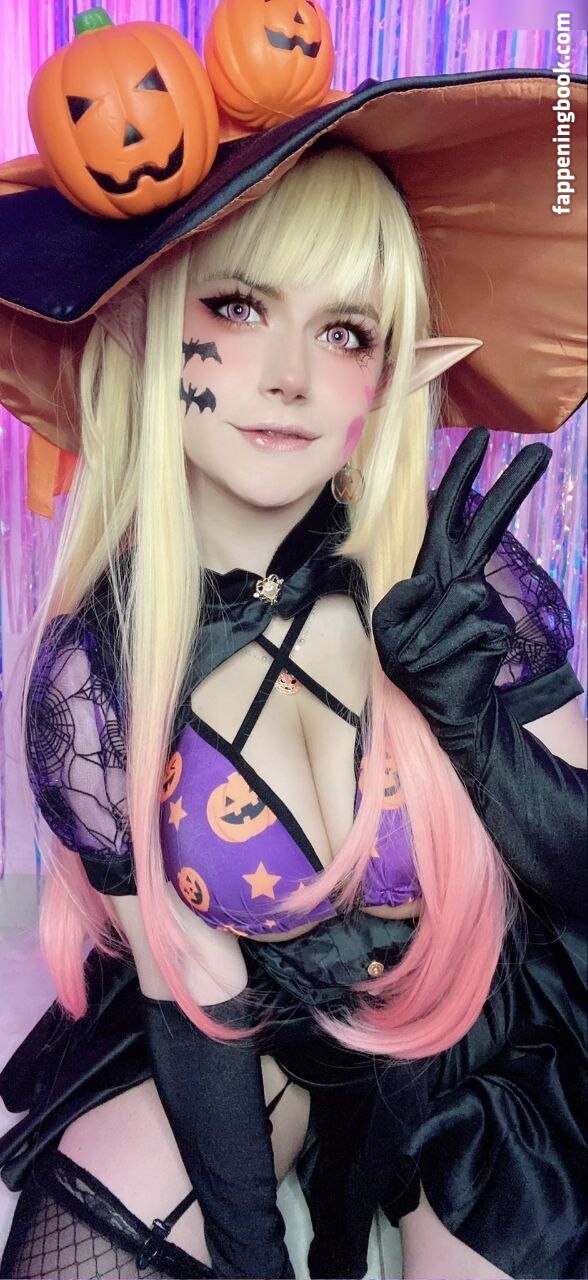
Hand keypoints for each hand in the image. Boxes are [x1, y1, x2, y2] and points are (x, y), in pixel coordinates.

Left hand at [371, 427, 550, 732]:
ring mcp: (481, 600)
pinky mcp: (496, 625)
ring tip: (424, 658)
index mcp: (434, 568)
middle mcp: (460, 577)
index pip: (447, 514)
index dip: (460, 476)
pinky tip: (446, 664)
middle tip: (538, 452)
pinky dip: (443, 649)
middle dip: (510, 488)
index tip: (479, 439)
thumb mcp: (387, 634)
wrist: (446, 706)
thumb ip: (394, 605)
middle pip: (486, 525)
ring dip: (430, 636)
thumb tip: (423, 583)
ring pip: (459, 598)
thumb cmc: (414, 666)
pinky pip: (466, 627)